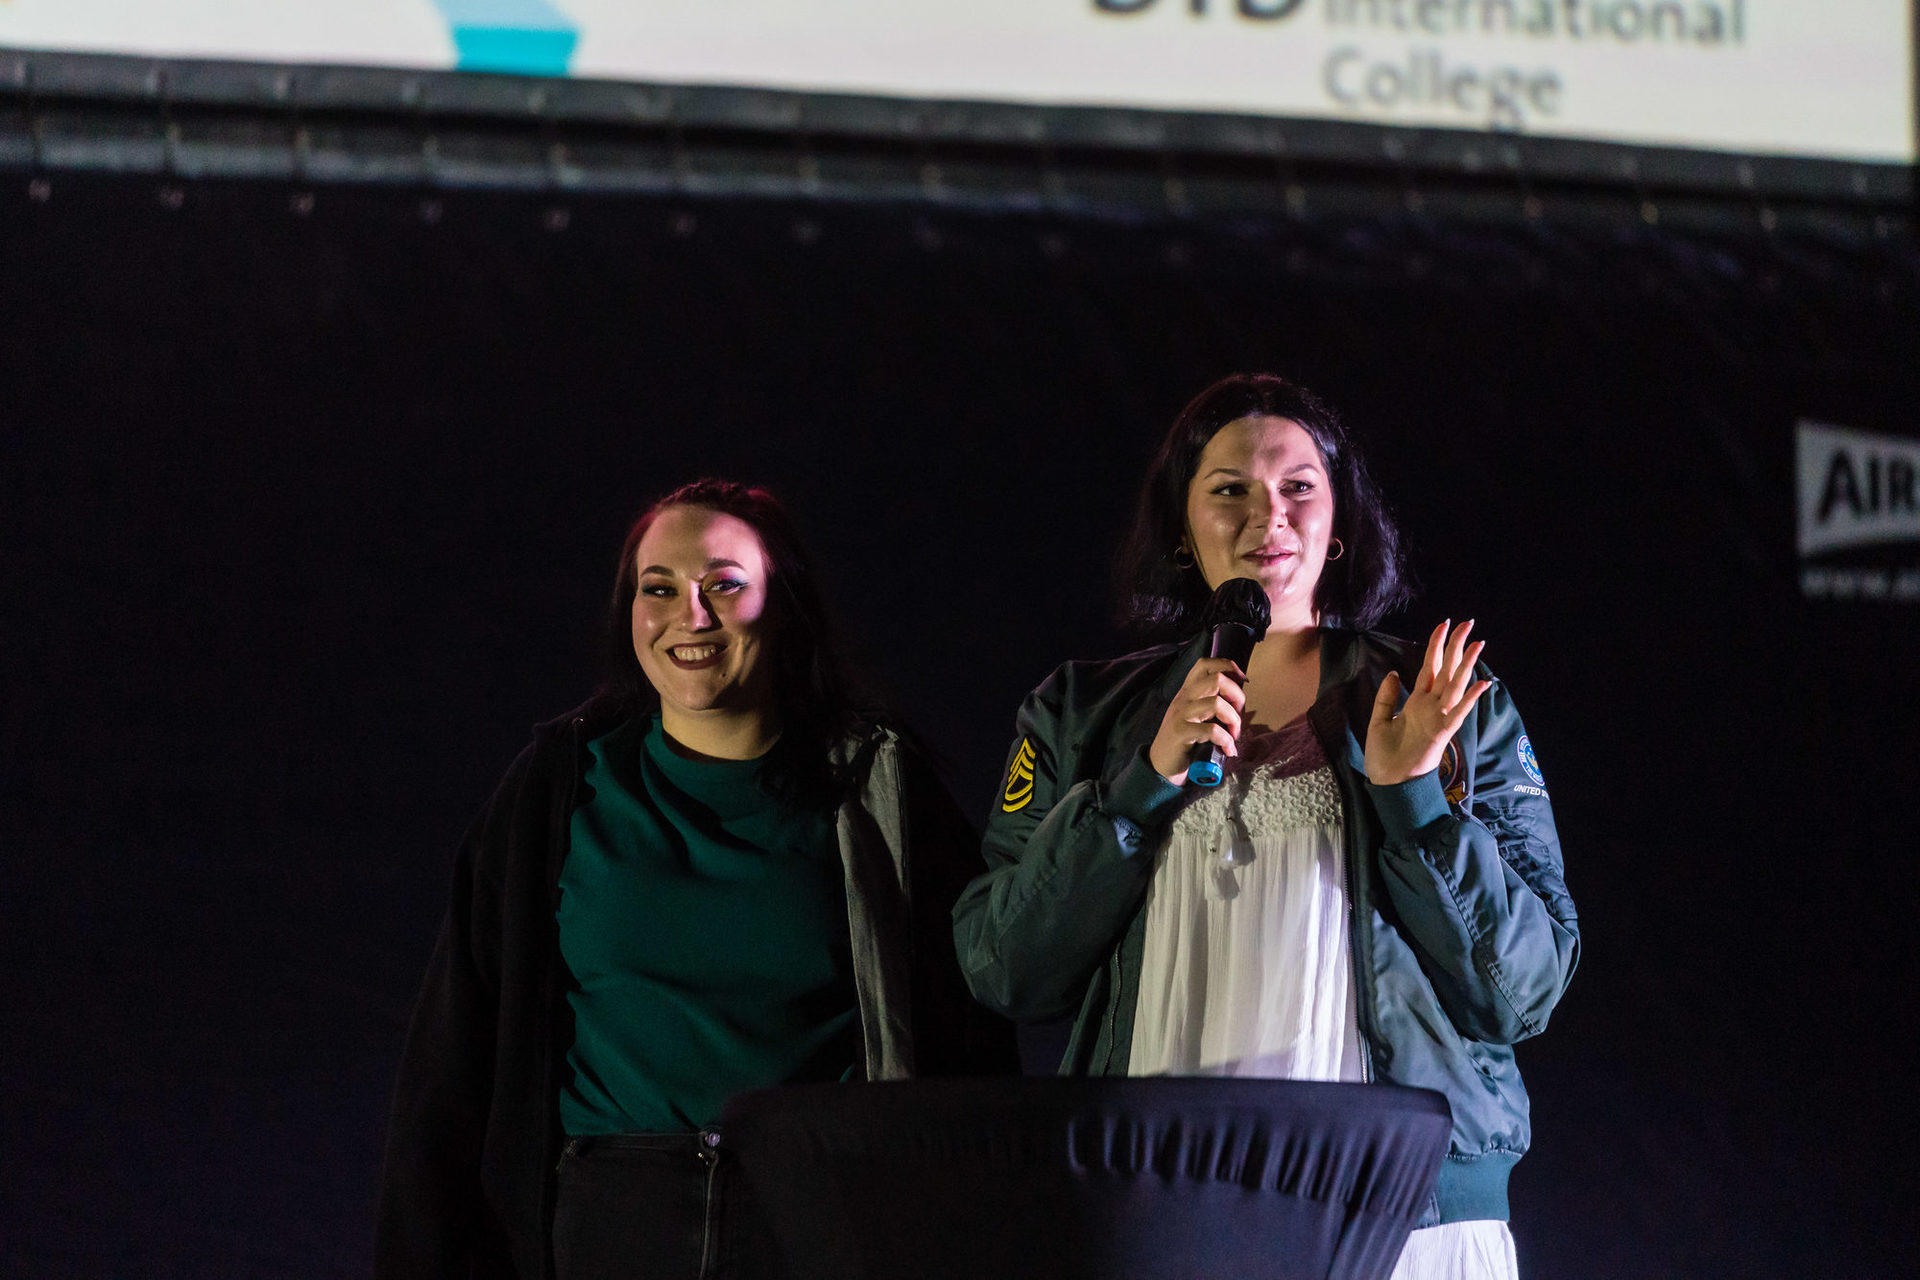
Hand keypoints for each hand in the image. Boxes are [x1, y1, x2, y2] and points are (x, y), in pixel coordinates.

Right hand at [1148, 658, 1246, 784]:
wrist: (1160, 765)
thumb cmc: (1184, 742)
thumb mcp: (1194, 716)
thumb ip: (1209, 704)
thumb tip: (1239, 699)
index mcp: (1188, 692)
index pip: (1206, 664)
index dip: (1228, 666)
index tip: (1242, 681)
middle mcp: (1184, 698)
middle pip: (1217, 679)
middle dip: (1237, 696)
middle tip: (1239, 715)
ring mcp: (1181, 714)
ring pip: (1216, 703)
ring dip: (1234, 720)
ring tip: (1233, 735)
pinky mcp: (1181, 732)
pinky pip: (1212, 730)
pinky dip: (1226, 740)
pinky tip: (1228, 749)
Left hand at [1365, 619, 1490, 785]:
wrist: (1388, 783)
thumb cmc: (1384, 755)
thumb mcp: (1379, 720)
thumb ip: (1386, 697)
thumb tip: (1393, 672)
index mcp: (1416, 701)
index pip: (1430, 666)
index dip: (1436, 645)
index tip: (1444, 624)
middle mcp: (1431, 706)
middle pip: (1446, 669)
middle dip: (1456, 646)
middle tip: (1468, 622)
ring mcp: (1438, 718)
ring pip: (1455, 685)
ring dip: (1466, 664)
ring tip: (1478, 643)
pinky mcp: (1442, 733)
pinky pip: (1458, 713)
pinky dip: (1470, 698)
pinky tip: (1481, 683)